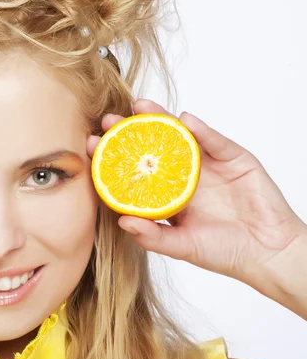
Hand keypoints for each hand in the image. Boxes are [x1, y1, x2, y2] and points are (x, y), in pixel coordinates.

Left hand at [86, 99, 305, 289]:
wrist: (268, 253)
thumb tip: (121, 221)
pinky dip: (202, 131)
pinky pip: (216, 141)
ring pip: (181, 137)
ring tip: (140, 105)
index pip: (135, 173)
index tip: (91, 146)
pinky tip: (184, 120)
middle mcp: (183, 176)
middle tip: (108, 120)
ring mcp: (209, 165)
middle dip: (130, 133)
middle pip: (153, 149)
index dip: (114, 159)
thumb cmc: (224, 252)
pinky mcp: (234, 158)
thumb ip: (153, 236)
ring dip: (161, 120)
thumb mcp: (183, 247)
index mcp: (166, 196)